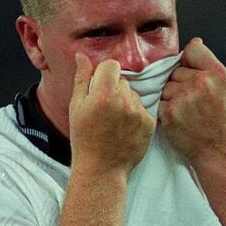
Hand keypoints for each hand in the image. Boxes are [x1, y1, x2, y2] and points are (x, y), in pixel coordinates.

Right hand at [69, 52, 155, 174]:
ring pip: (134, 94)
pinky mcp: (149, 123)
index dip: (104, 73)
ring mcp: (138, 113)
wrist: (102, 169)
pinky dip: (135, 115)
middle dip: (114, 88)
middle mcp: (124, 101)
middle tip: (105, 109)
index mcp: (103, 95)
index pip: (112, 65)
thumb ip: (81, 79)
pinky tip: (124, 128)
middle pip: (123, 79)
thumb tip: (82, 56)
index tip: (99, 87)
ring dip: (125, 101)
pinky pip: (142, 108)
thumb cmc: (84, 139)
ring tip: (114, 121)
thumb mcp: (76, 108)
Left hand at [158, 38, 225, 164]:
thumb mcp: (225, 87)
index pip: (192, 51)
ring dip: (171, 97)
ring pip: (165, 86)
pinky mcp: (169, 112)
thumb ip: (208, 64)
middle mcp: (201, 83)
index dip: (190, 63)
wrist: (217, 150)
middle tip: (193, 102)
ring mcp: (183, 97)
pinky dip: (165, 110)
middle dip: (180, 83)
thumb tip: (194, 43)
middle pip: (176, 70)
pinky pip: (159, 102)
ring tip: (186, 112)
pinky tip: (179, 119)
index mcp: (217, 74)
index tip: (193, 75)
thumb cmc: (220, 121)